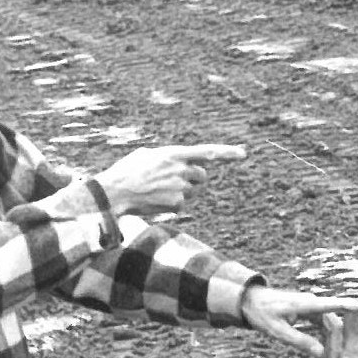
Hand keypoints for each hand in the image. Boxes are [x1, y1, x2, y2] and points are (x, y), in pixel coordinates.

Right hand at [96, 142, 245, 215]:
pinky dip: (172, 204)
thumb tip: (180, 161)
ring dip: (182, 191)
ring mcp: (180, 188)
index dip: (226, 153)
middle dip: (193, 179)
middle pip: (202, 176)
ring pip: (193, 191)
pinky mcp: (177, 204)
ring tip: (159, 190)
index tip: (243, 154)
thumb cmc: (127, 171)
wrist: (115, 192)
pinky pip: (182, 204)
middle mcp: (180, 170)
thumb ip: (168, 157)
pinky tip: (156, 200)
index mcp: (173, 154)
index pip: (206, 152)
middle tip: (174, 180)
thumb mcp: (147, 155)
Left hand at [241, 285, 357, 356]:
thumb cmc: (263, 314)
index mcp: (305, 305)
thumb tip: (320, 353)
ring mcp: (313, 309)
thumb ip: (299, 341)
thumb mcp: (278, 331)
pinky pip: (322, 330)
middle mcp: (313, 305)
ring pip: (329, 330)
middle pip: (333, 326)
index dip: (349, 306)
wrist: (251, 302)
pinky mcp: (310, 314)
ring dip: (329, 349)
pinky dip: (322, 344)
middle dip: (334, 348)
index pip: (332, 304)